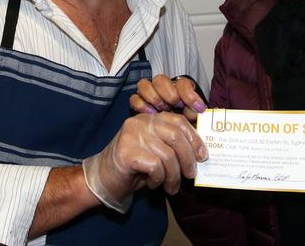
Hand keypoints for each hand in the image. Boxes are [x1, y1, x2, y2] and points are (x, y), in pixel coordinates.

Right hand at [82, 112, 207, 212]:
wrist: (102, 180)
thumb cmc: (134, 168)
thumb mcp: (156, 150)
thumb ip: (173, 145)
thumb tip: (201, 153)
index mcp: (149, 118)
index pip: (179, 121)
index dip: (195, 138)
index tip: (202, 156)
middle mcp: (140, 122)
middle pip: (176, 136)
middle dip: (188, 159)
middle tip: (190, 175)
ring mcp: (132, 136)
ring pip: (168, 155)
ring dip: (174, 176)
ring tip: (171, 186)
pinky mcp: (127, 152)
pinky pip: (156, 166)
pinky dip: (159, 179)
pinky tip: (154, 184)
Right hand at [130, 74, 206, 122]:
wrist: (171, 134)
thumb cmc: (183, 124)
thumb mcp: (193, 119)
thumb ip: (196, 112)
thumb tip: (200, 110)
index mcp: (179, 88)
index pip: (182, 83)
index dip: (190, 94)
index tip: (198, 107)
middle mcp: (163, 88)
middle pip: (160, 80)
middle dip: (168, 93)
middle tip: (176, 105)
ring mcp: (150, 94)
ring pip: (144, 85)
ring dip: (154, 98)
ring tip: (162, 110)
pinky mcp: (139, 103)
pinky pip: (134, 99)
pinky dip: (142, 106)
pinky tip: (151, 115)